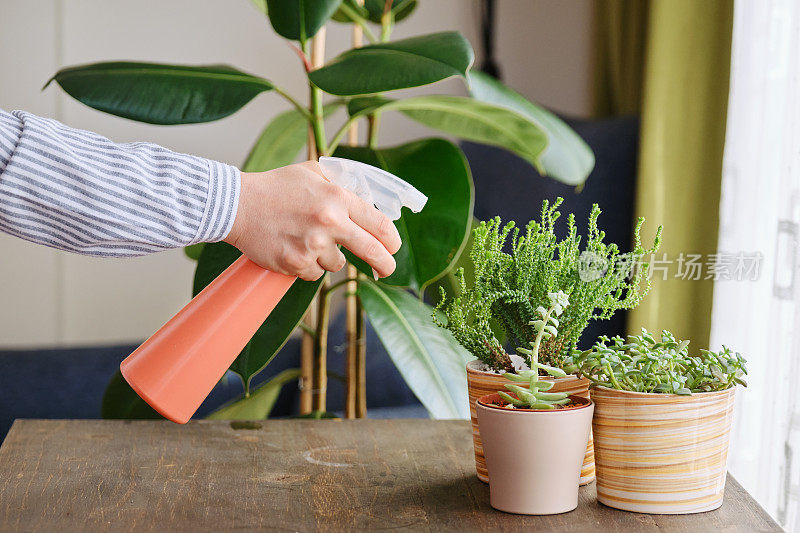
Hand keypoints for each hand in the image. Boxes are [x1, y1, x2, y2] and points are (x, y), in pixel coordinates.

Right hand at [224, 161, 401, 280]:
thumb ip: (341, 182)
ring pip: (337, 264)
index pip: (380, 224)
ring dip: (328, 257)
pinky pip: (314, 273)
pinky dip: (308, 266)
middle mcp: (330, 222)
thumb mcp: (313, 172)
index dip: (392, 239)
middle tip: (387, 269)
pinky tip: (294, 248)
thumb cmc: (275, 186)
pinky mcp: (296, 264)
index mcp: (338, 198)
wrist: (237, 205)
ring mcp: (313, 245)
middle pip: (373, 251)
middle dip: (385, 264)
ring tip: (307, 239)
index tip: (393, 247)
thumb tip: (367, 197)